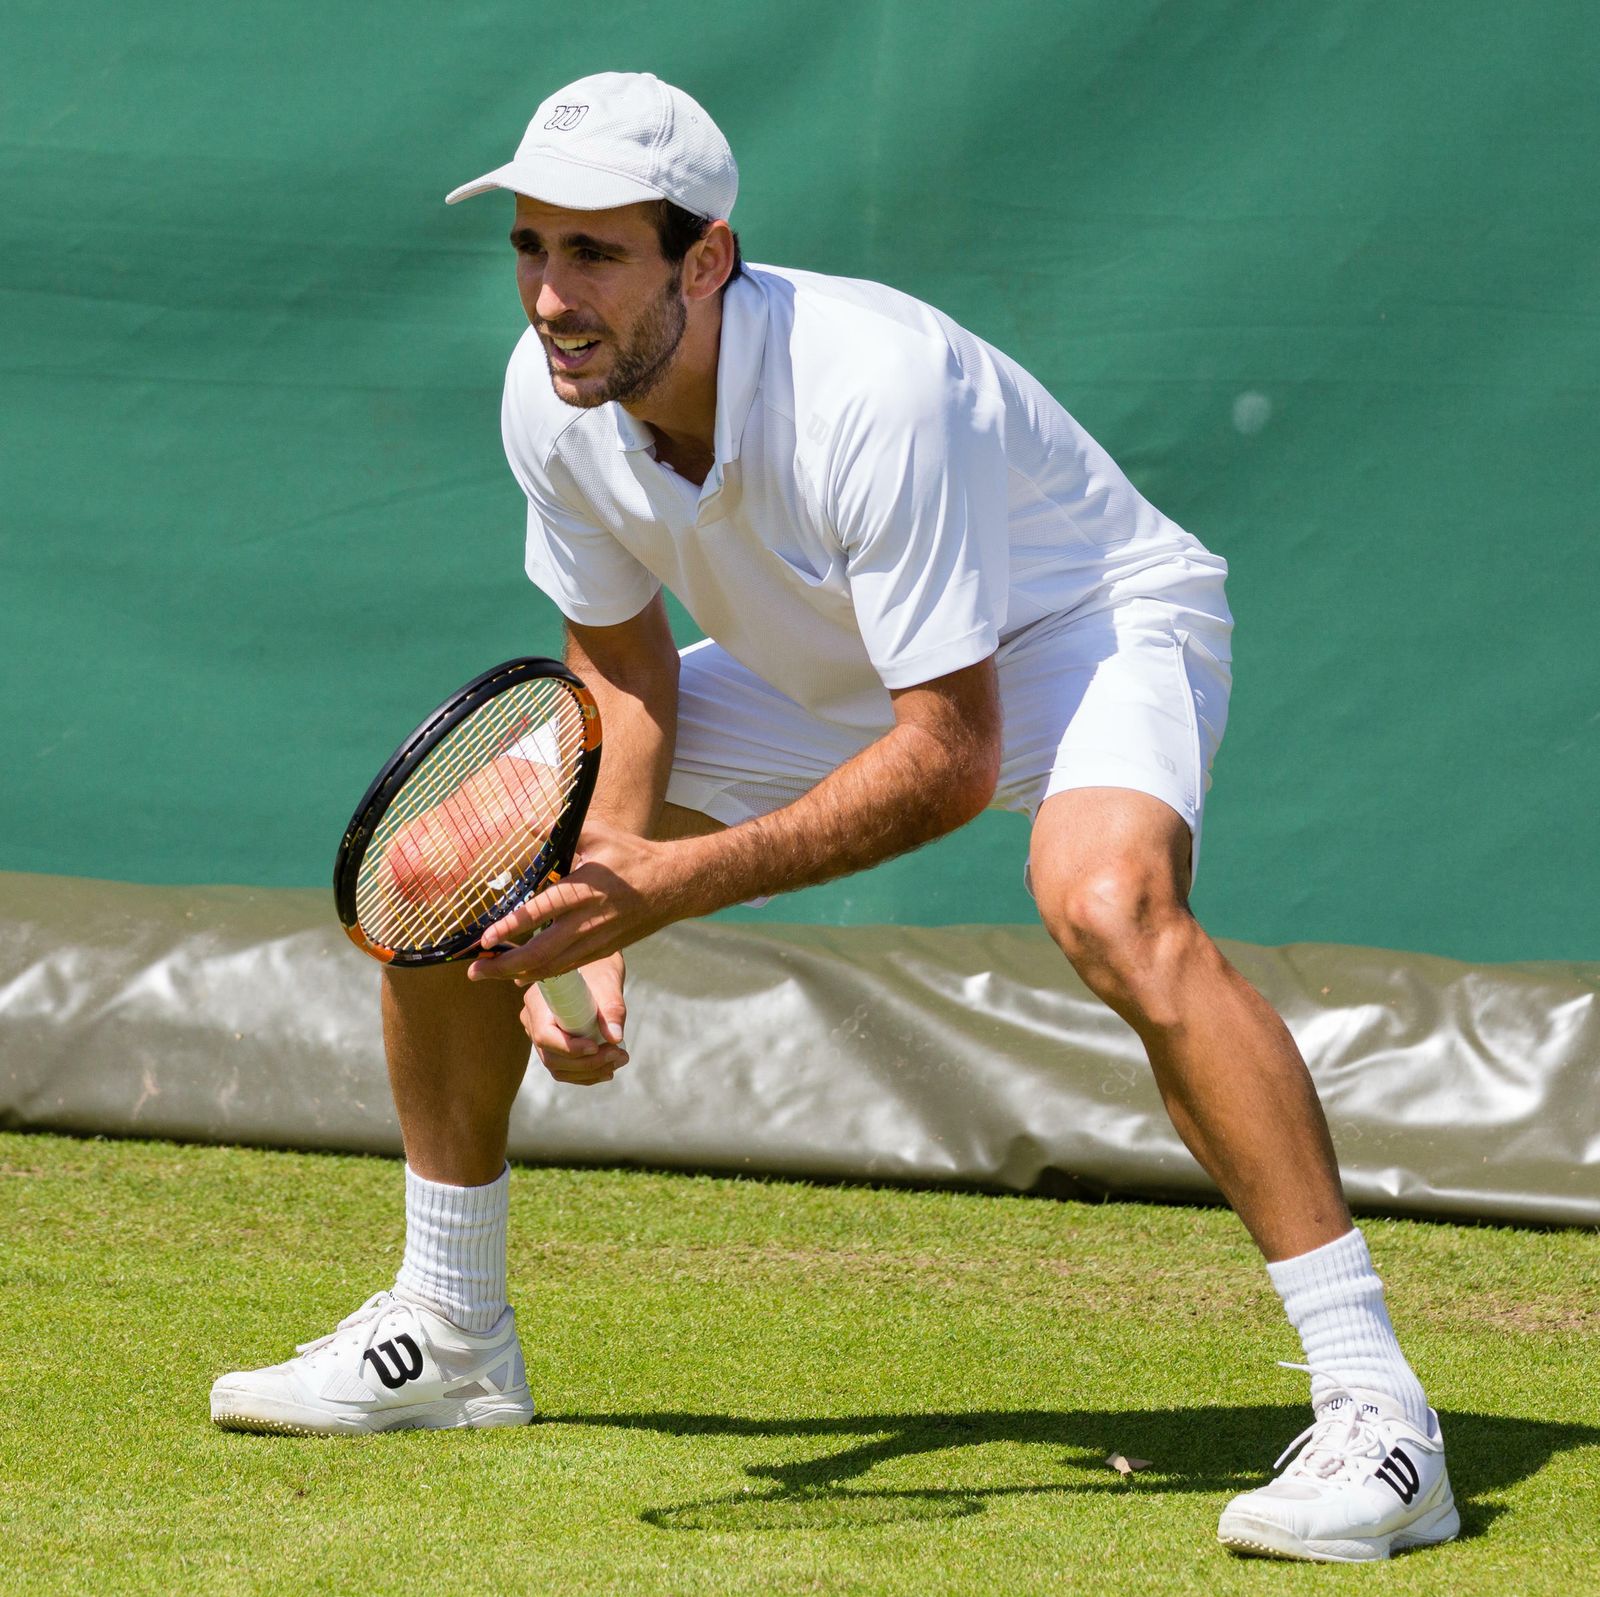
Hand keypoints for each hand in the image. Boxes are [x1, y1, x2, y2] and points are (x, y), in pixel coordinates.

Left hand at [467, 816, 700, 985]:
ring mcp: (596, 941)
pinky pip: (568, 968)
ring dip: (517, 974)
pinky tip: (522, 976)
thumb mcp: (597, 835)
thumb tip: (524, 820)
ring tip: (487, 976)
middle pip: (540, 953)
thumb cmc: (632, 856)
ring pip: (552, 967)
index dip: (510, 927)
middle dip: (503, 965)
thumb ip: (558, 831)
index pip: (540, 912)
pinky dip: (542, 974)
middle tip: (473, 972)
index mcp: (583, 890)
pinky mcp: (603, 950)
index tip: (484, 937)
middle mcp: (587, 922)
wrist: (673, 884)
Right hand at [522, 952, 628, 1085]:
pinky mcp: (553, 1045)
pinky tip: (609, 1068)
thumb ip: (612, 1009)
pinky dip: (587, 1074)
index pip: (544, 1036)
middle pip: (551, 1057)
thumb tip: (615, 1037)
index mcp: (538, 1002)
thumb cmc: (599, 970)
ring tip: (619, 1060)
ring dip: (590, 1072)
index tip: (597, 1047)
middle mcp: (532, 1021)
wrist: (596, 970)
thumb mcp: (608, 985)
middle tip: (618, 1055)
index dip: (569, 1048)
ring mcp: (540, 1036)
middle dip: (586, 1063)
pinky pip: (564, 1069)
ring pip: (558, 1068)